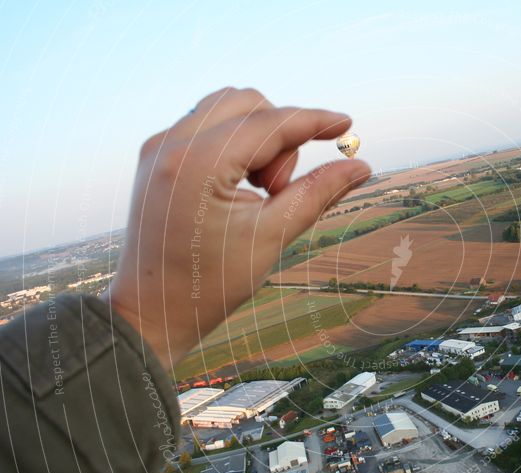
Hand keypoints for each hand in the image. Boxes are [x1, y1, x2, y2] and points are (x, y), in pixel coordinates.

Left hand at [104, 87, 370, 369]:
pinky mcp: (156, 157)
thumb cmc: (210, 284)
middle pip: (247, 104)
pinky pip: (205, 126)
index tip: (347, 124)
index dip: (314, 121)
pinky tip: (239, 186)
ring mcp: (159, 147)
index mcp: (199, 164)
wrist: (151, 312)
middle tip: (279, 189)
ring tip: (260, 189)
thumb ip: (318, 193)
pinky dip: (234, 143)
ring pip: (225, 109)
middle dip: (280, 136)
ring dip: (257, 136)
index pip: (270, 122)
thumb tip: (360, 166)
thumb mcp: (272, 237)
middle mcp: (173, 143)